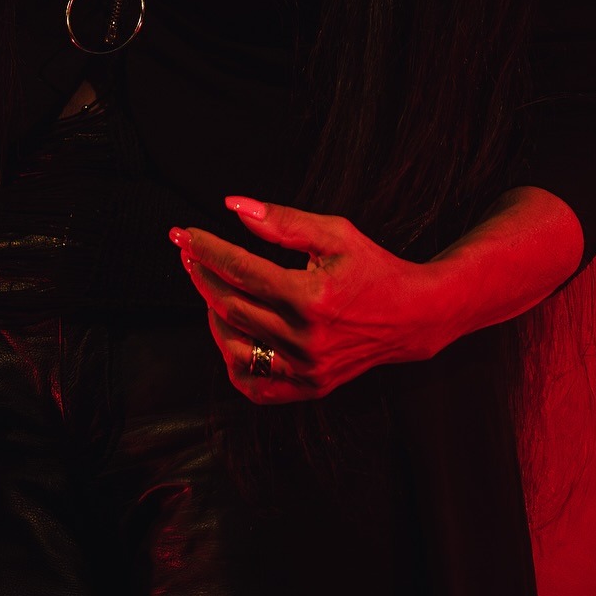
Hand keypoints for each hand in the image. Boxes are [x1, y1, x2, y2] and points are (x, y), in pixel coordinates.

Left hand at [170, 198, 460, 403]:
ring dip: (211, 314)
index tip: (182, 234)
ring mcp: (307, 370)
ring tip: (210, 286)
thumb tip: (234, 207)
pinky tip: (230, 332)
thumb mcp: (335, 233)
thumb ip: (282, 222)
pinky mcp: (310, 388)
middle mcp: (306, 339)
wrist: (414, 317)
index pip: (240, 270)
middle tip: (189, 252)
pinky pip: (255, 385)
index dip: (206, 249)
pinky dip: (233, 360)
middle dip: (201, 274)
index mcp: (311, 298)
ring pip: (234, 347)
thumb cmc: (373, 268)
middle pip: (230, 306)